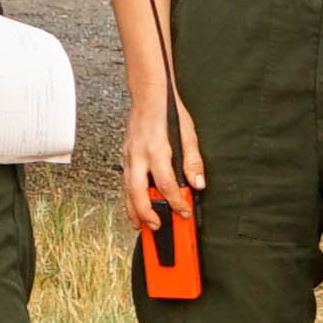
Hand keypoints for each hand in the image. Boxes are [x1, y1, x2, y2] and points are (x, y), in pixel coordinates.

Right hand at [123, 90, 206, 213]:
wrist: (147, 95)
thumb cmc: (168, 111)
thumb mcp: (188, 134)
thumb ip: (193, 161)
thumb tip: (198, 184)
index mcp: (157, 149)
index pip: (166, 183)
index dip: (175, 201)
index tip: (184, 212)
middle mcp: (139, 155)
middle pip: (137, 191)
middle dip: (146, 213)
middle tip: (157, 226)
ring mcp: (129, 156)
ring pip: (126, 189)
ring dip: (134, 210)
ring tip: (142, 225)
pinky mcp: (125, 156)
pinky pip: (125, 182)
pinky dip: (129, 197)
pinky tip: (136, 206)